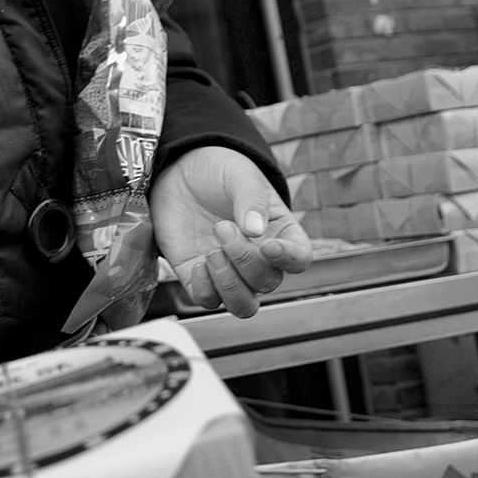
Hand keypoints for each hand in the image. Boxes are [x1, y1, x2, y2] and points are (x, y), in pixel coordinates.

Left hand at [151, 145, 311, 318]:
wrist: (179, 172)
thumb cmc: (219, 172)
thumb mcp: (239, 174)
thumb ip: (251, 199)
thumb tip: (256, 231)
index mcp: (279, 232)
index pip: (299, 259)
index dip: (289, 259)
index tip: (268, 245)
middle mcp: (258, 258)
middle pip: (267, 283)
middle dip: (245, 259)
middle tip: (221, 226)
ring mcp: (229, 271)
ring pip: (243, 305)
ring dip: (229, 285)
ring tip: (211, 253)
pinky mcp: (198, 276)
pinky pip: (208, 301)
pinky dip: (205, 289)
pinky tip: (198, 263)